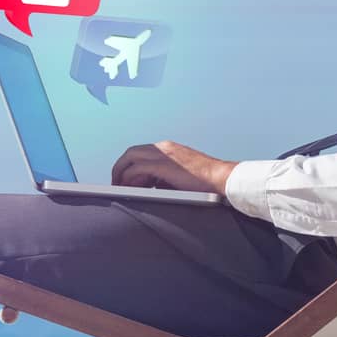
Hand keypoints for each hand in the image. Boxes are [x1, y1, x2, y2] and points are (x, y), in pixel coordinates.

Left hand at [111, 140, 237, 196]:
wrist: (221, 178)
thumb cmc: (205, 182)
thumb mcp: (180, 175)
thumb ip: (164, 177)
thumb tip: (149, 187)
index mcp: (168, 148)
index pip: (140, 152)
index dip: (129, 165)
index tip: (124, 179)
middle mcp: (163, 147)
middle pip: (131, 152)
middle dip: (120, 168)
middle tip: (116, 184)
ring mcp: (163, 154)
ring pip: (131, 158)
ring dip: (121, 173)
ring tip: (119, 188)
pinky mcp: (164, 165)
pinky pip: (137, 169)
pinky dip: (129, 178)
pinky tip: (129, 189)